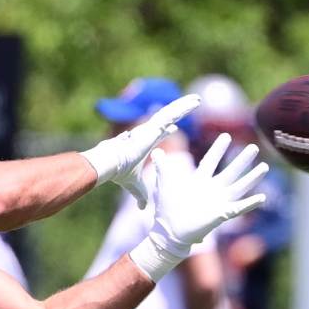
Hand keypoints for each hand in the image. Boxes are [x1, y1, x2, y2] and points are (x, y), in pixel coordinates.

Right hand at [80, 95, 200, 206]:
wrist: (110, 165)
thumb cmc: (120, 173)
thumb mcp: (135, 186)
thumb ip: (141, 195)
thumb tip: (142, 209)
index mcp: (144, 143)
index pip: (158, 134)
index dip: (166, 131)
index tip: (174, 128)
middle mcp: (147, 132)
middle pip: (167, 120)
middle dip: (178, 113)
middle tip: (190, 107)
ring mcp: (150, 128)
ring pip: (171, 113)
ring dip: (185, 106)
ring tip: (198, 99)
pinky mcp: (153, 126)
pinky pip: (172, 113)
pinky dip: (184, 107)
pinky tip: (195, 101)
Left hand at [128, 134, 269, 281]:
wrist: (168, 232)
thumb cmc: (166, 209)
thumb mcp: (164, 184)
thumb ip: (162, 166)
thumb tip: (156, 150)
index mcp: (199, 180)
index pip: (211, 161)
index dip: (218, 149)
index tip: (226, 135)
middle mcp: (212, 189)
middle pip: (230, 171)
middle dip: (242, 160)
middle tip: (254, 147)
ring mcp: (218, 202)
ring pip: (239, 186)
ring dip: (251, 177)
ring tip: (264, 167)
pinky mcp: (221, 214)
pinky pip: (239, 208)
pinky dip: (250, 203)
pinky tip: (262, 197)